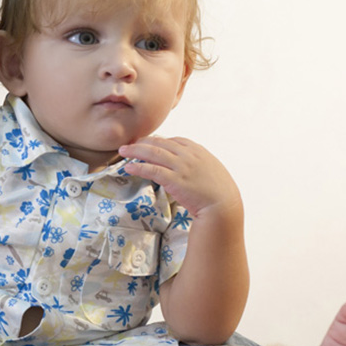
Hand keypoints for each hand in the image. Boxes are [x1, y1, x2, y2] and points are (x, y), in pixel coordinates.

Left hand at [119, 136, 241, 218]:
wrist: (223, 205)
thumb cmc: (218, 190)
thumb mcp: (209, 168)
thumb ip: (195, 162)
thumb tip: (181, 163)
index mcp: (197, 150)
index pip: (172, 140)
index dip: (156, 141)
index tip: (145, 143)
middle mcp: (188, 155)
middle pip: (159, 143)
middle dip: (141, 142)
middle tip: (128, 145)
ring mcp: (181, 167)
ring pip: (153, 153)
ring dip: (135, 150)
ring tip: (122, 151)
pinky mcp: (174, 180)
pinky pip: (152, 170)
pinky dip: (138, 166)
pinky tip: (129, 167)